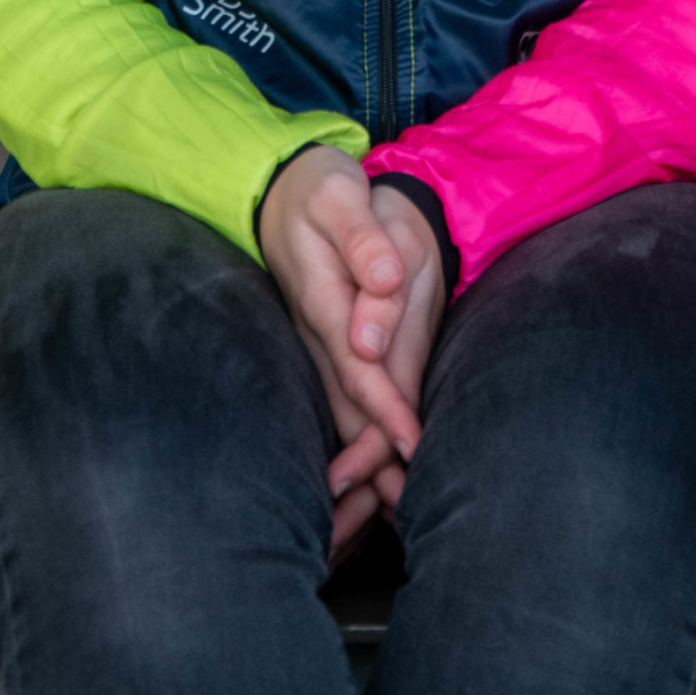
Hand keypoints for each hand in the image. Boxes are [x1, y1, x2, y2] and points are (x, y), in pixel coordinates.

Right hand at [258, 147, 423, 554]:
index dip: (384, 407)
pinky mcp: (324, 344)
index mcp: (323, 298)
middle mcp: (315, 332)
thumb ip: (364, 241)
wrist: (285, 189)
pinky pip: (341, 397)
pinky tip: (377, 467)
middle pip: (345, 405)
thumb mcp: (342, 196)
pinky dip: (360, 434)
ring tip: (395, 504)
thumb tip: (384, 283)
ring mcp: (316, 342)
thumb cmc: (323, 191)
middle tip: (403, 504)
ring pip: (340, 409)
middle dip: (371, 457)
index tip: (410, 445)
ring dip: (365, 456)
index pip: (358, 364)